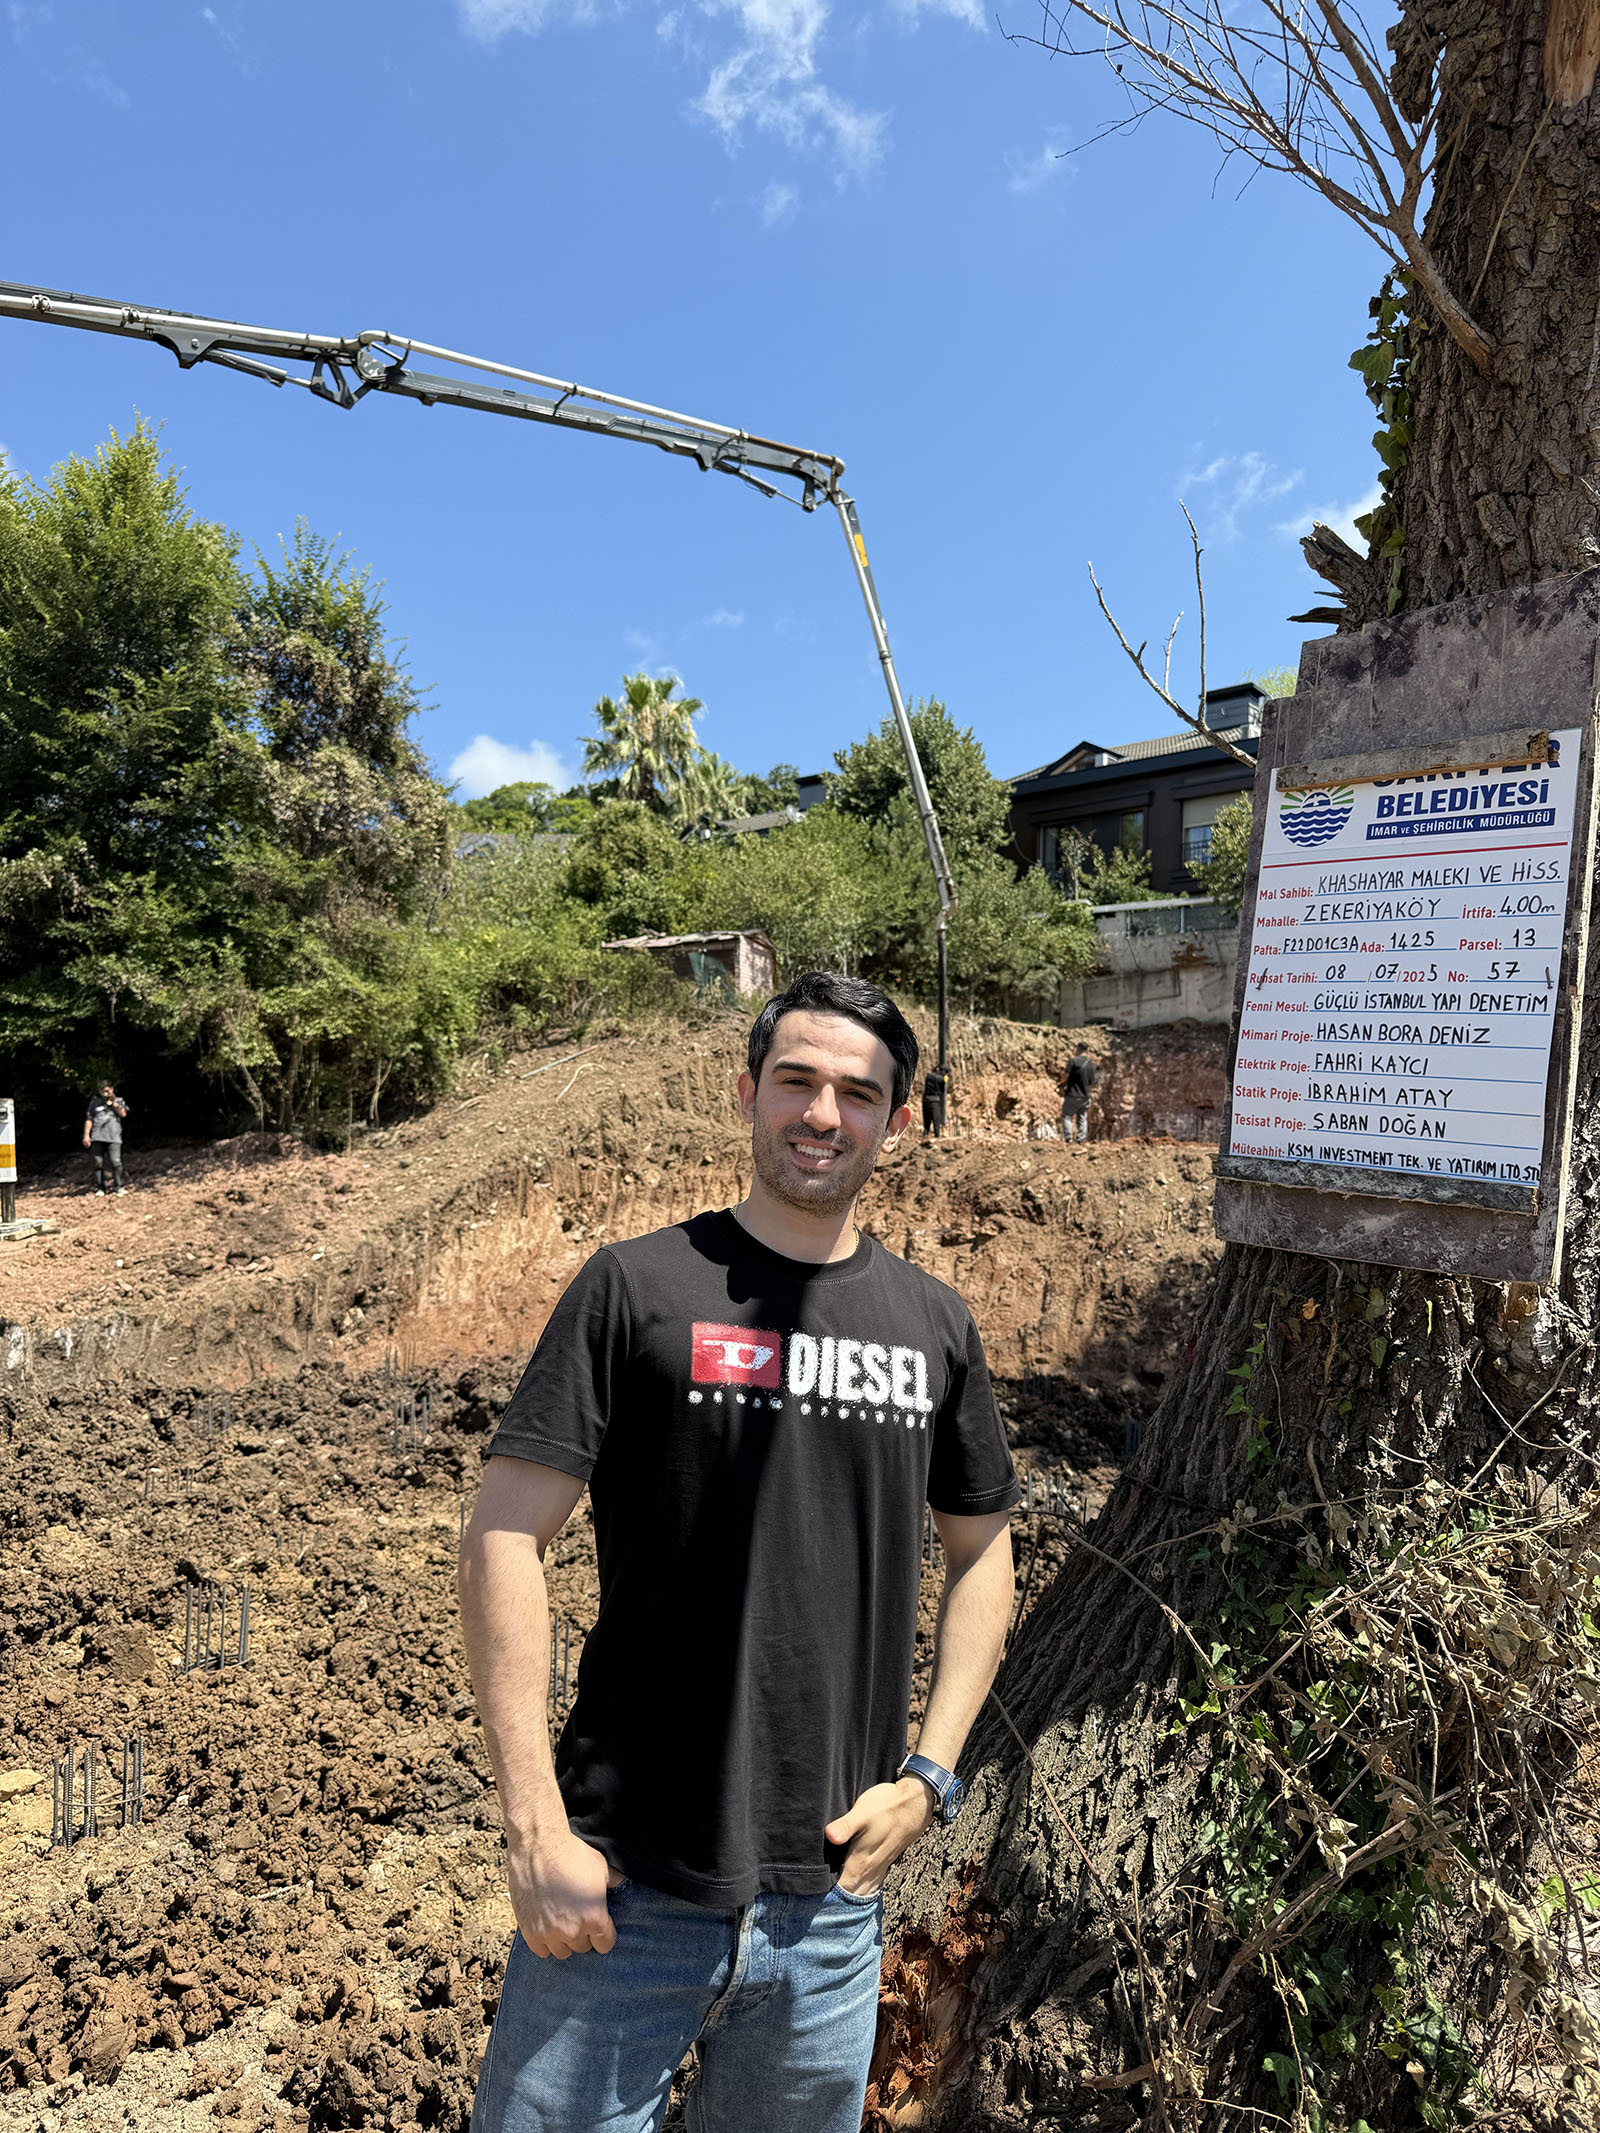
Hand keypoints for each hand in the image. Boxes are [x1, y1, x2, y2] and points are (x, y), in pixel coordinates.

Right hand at [507, 1827, 619, 1958]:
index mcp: (594, 1917)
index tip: (599, 1925)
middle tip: (577, 1917)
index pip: (605, 1945)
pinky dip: (544, 1942)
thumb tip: (622, 1886)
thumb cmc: (572, 1854)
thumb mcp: (601, 1867)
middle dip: (583, 1934)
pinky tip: (546, 1926)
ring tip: (561, 1922)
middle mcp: (573, 1931)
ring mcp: (549, 1933)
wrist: (539, 1845)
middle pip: (583, 1947)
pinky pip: (541, 1951)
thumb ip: (614, 1883)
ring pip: (562, 1952)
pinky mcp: (529, 1932)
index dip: (604, 1934)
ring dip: (563, 1940)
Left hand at [824, 1777, 933, 1897]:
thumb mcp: (861, 1813)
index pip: (842, 1891)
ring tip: (835, 1899)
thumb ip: (845, 1827)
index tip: (814, 1898)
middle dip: (837, 1902)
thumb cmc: (886, 1807)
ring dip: (850, 1897)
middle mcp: (870, 1870)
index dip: (827, 1897)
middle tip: (821, 1902)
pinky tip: (857, 1886)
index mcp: (860, 1862)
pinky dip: (863, 1889)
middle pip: (851, 1896)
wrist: (915, 1804)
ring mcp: (880, 1867)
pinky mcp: (885, 1862)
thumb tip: (829, 1836)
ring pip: (863, 1891)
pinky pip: (872, 1884)